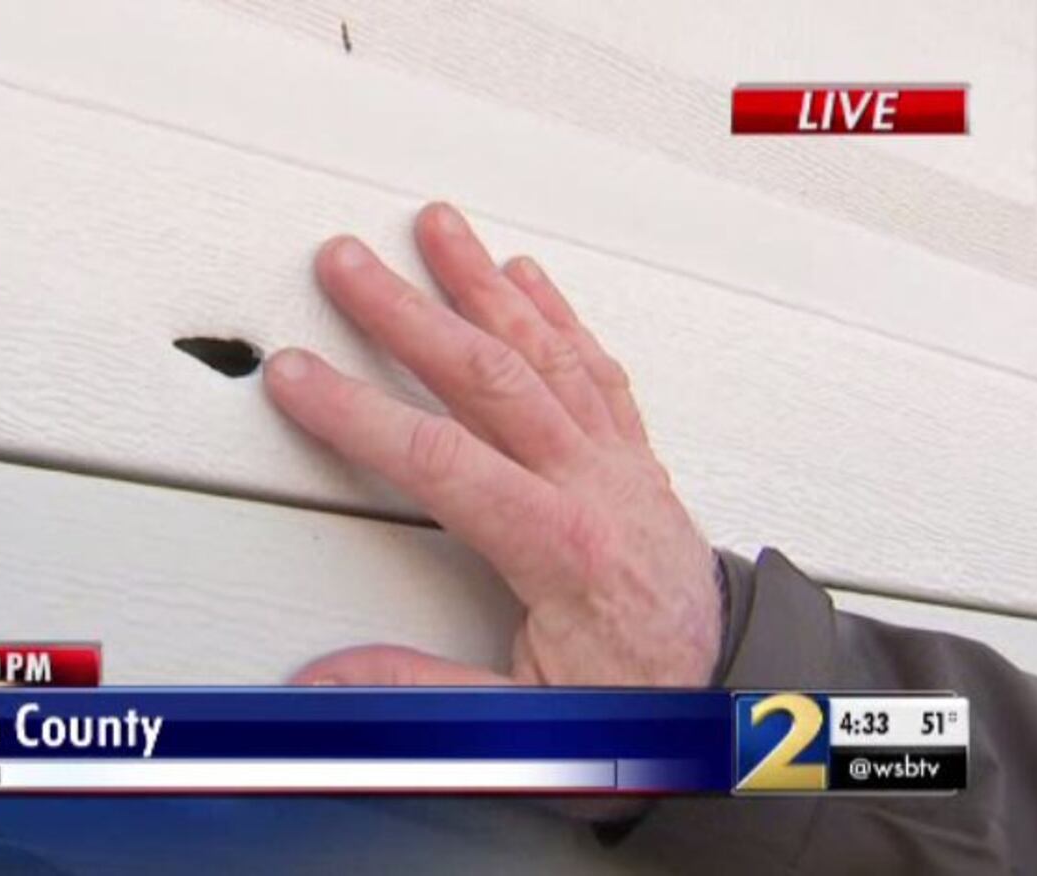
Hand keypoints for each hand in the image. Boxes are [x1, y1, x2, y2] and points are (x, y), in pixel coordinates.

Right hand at [265, 203, 720, 687]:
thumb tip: (328, 678)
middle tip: (347, 264)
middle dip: (407, 312)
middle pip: (488, 375)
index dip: (358, 413)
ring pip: (544, 351)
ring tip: (438, 228)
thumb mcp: (526, 724)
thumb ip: (421, 692)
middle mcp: (594, 486)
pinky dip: (557, 314)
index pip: (439, 458)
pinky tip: (525, 278)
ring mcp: (618, 463)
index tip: (298, 378)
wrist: (738, 696)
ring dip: (482, 284)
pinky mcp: (634, 458)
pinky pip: (595, 367)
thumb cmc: (644, 706)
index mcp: (559, 546)